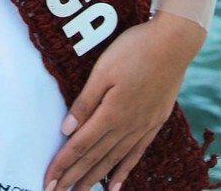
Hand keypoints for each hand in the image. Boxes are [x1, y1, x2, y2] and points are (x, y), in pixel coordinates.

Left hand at [42, 15, 202, 190]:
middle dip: (73, 178)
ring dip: (94, 179)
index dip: (62, 165)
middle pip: (94, 158)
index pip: (80, 146)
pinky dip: (122, 172)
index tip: (47, 180)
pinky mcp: (154, 123)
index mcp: (111, 114)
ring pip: (113, 161)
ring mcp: (142, 127)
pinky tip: (115, 186)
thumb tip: (66, 131)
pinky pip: (135, 155)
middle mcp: (126, 127)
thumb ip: (85, 102)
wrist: (173, 44)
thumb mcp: (103, 70)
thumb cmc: (134, 50)